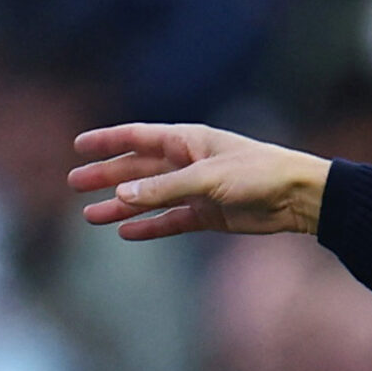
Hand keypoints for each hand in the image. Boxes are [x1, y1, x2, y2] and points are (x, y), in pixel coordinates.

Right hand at [70, 124, 331, 239]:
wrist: (296, 197)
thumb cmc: (257, 174)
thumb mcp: (206, 179)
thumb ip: (163, 189)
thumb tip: (120, 198)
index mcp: (187, 141)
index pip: (138, 137)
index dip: (108, 141)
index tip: (79, 145)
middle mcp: (188, 163)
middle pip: (137, 169)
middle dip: (106, 176)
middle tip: (75, 183)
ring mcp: (196, 190)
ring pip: (149, 198)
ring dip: (120, 206)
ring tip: (90, 216)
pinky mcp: (207, 215)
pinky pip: (170, 221)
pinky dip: (149, 227)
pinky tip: (126, 232)